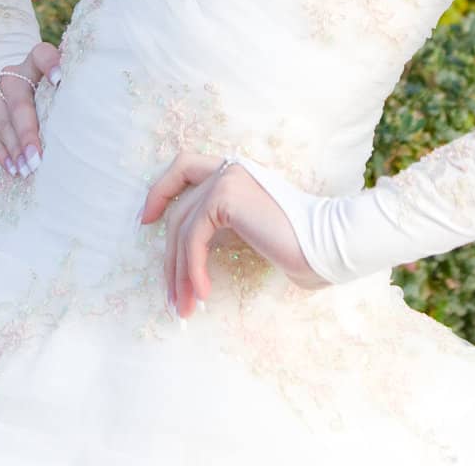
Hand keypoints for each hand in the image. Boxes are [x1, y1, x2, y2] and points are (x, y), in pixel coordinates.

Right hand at [0, 40, 61, 178]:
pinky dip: (1, 152)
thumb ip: (73, 84)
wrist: (13, 88)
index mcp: (34, 61)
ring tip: (27, 169)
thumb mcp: (59, 82)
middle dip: (27, 133)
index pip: (42, 55)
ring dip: (15, 149)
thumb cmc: (46, 90)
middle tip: (37, 158)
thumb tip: (97, 93)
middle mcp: (10, 75)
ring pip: (2, 122)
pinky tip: (12, 168)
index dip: (50, 64)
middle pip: (19, 102)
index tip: (60, 79)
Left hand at [139, 150, 332, 320]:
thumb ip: (224, 228)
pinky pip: (193, 236)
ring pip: (182, 227)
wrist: (327, 245)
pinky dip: (193, 268)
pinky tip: (203, 293)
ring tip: (186, 307)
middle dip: (170, 257)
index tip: (147, 221)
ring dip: (179, 272)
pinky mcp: (227, 195)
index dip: (161, 190)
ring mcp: (228, 177)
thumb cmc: (299, 247)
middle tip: (172, 296)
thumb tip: (188, 254)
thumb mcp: (252, 233)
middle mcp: (229, 168)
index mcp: (236, 172)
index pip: (184, 167)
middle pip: (178, 207)